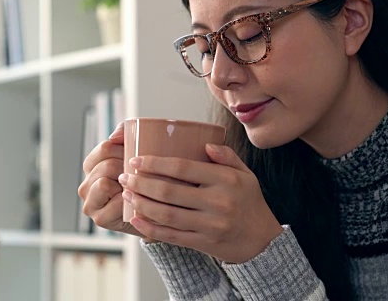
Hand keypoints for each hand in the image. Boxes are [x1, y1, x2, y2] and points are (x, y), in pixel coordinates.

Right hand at [77, 123, 143, 237]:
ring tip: (140, 188)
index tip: (141, 157)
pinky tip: (138, 202)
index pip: (106, 148)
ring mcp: (90, 203)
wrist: (158, 213)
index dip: (126, 150)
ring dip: (127, 185)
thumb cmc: (147, 181)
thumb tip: (114, 137)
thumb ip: (126, 134)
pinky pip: (114, 202)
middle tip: (145, 175)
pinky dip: (129, 201)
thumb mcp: (137, 153)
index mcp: (92, 166)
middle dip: (129, 168)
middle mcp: (86, 184)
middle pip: (107, 165)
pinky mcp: (100, 219)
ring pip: (105, 182)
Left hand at [119, 144, 282, 262]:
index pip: (183, 168)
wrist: (261, 240)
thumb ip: (227, 157)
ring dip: (141, 203)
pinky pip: (171, 236)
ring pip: (166, 214)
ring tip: (127, 193)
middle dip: (141, 183)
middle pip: (169, 191)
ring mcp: (210, 225)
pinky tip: (136, 218)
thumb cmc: (249, 202)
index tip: (137, 160)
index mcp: (226, 180)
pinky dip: (150, 228)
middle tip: (125, 176)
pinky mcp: (203, 244)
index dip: (155, 163)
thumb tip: (206, 144)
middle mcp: (218, 202)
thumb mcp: (245, 174)